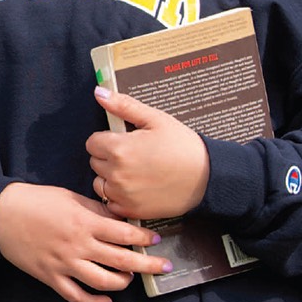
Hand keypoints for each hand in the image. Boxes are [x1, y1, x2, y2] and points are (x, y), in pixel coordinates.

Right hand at [0, 182, 168, 301]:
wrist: (0, 213)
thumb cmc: (35, 200)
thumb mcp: (69, 198)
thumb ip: (96, 210)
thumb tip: (121, 220)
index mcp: (83, 222)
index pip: (124, 233)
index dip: (144, 237)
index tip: (156, 239)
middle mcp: (77, 245)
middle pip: (121, 261)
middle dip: (148, 264)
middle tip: (165, 266)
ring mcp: (64, 264)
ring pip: (103, 282)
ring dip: (123, 283)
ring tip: (130, 278)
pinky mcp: (50, 277)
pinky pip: (76, 296)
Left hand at [87, 86, 211, 220]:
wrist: (208, 177)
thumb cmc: (183, 146)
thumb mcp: (155, 119)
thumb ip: (123, 106)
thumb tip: (99, 91)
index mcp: (119, 149)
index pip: (92, 142)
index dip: (107, 139)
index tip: (125, 141)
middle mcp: (116, 174)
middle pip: (95, 162)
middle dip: (109, 157)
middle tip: (134, 156)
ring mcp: (123, 195)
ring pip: (100, 183)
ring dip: (110, 177)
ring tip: (135, 172)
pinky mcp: (131, 210)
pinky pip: (110, 203)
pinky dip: (118, 196)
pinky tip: (136, 188)